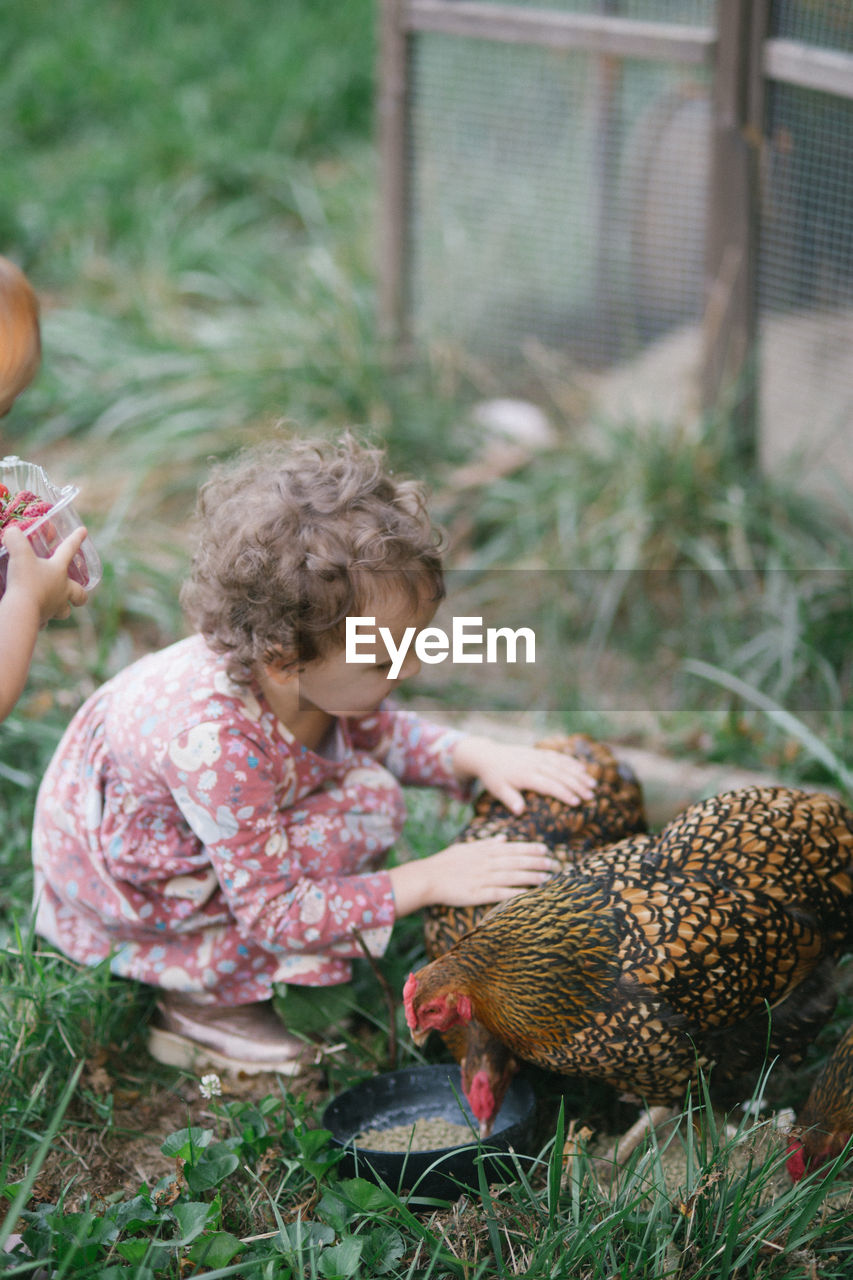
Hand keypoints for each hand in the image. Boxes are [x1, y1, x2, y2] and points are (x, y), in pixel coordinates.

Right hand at [3, 524, 88, 624]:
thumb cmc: (25, 581)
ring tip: (53, 605)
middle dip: (80, 594)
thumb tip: (12, 532)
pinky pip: (44, 621)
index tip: (84, 531)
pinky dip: (40, 619)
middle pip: (79, 594)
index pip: (69, 550)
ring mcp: (54, 608)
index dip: (76, 539)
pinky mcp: (42, 620)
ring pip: (63, 611)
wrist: (22, 611)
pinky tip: (34, 616)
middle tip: (78, 594)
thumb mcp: (19, 555)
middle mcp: (62, 591)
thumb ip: (16, 539)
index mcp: (59, 571)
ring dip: (61, 608)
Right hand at [389, 836, 558, 915]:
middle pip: (516, 861)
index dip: (530, 848)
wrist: (427, 878)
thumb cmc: (446, 862)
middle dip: (536, 862)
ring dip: (531, 876)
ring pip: (512, 876)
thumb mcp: (465, 847)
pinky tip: (528, 893)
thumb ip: (486, 843)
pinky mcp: (477, 894)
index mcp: (483, 851)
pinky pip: (500, 893)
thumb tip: (503, 838)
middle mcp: (486, 863)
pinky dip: (515, 892)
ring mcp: (482, 878)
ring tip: (547, 878)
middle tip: (553, 863)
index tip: (545, 848)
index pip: (512, 848)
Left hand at [453, 735, 595, 813]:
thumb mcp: (498, 790)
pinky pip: (558, 756)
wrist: (488, 755)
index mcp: (525, 775)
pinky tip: (583, 769)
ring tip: (593, 784)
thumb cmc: (494, 778)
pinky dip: (571, 762)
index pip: (548, 785)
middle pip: (560, 774)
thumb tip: (520, 811)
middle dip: (577, 785)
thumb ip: (510, 799)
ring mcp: (538, 756)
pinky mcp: (539, 752)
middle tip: (591, 796)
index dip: (563, 793)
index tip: (577, 803)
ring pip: (562, 765)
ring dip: (578, 774)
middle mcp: (534, 764)